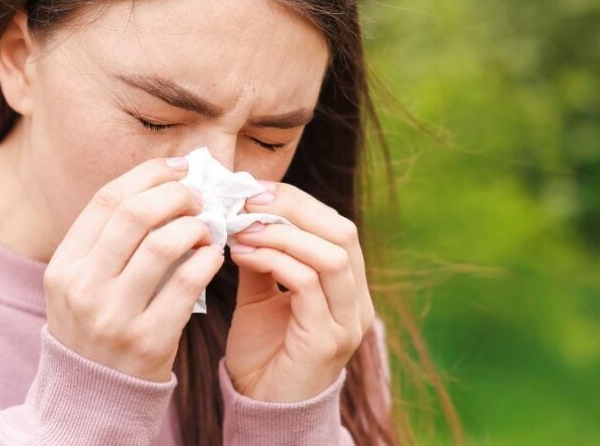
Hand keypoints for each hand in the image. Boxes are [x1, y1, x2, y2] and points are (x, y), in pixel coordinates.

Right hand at [44, 156, 225, 381]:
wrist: (94, 397)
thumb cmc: (96, 327)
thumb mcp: (81, 283)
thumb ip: (110, 239)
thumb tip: (164, 184)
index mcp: (64, 266)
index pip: (107, 201)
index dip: (148, 175)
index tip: (179, 167)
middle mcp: (83, 288)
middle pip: (134, 215)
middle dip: (175, 194)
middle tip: (199, 194)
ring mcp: (114, 317)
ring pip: (162, 245)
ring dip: (194, 226)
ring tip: (207, 226)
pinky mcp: (148, 341)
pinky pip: (186, 285)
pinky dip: (207, 261)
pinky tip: (213, 255)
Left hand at [223, 180, 375, 401]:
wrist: (262, 411)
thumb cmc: (264, 354)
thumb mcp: (261, 296)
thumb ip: (263, 257)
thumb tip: (244, 213)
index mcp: (347, 286)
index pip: (335, 225)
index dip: (296, 200)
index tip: (253, 189)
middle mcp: (357, 301)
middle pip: (341, 231)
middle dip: (292, 207)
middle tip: (248, 201)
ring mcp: (347, 321)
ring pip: (331, 254)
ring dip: (282, 233)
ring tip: (242, 228)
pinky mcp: (327, 340)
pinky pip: (307, 284)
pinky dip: (275, 260)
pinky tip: (243, 255)